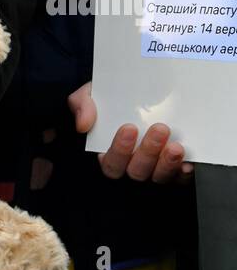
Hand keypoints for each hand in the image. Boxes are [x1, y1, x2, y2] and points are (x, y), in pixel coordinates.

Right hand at [68, 82, 193, 184]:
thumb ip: (82, 104)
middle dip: (148, 152)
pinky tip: (188, 163)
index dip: (119, 149)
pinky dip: (184, 173)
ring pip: (159, 177)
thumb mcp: (91, 94)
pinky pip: (180, 179)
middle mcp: (132, 165)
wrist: (140, 90)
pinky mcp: (176, 170)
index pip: (111, 162)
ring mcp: (155, 170)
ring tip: (176, 147)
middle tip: (159, 129)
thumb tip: (83, 124)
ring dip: (168, 163)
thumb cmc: (112, 97)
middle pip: (137, 171)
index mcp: (110, 153)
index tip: (129, 128)